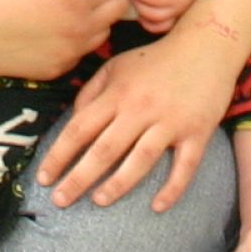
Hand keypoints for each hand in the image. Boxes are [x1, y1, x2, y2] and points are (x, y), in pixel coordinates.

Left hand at [39, 11, 241, 211]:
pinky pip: (184, 166)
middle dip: (79, 178)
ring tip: (98, 201)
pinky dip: (172, 188)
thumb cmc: (156, 59)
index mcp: (118, 93)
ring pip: (140, 159)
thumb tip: (73, 121)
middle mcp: (141, 108)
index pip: (80, 128)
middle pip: (105, 149)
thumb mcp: (117, 65)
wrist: (207, 44)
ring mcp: (170, 121)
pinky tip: (157, 207)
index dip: (58, 155)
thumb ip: (92, 91)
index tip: (43, 178)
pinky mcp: (197, 132)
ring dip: (118, 184)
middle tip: (60, 201)